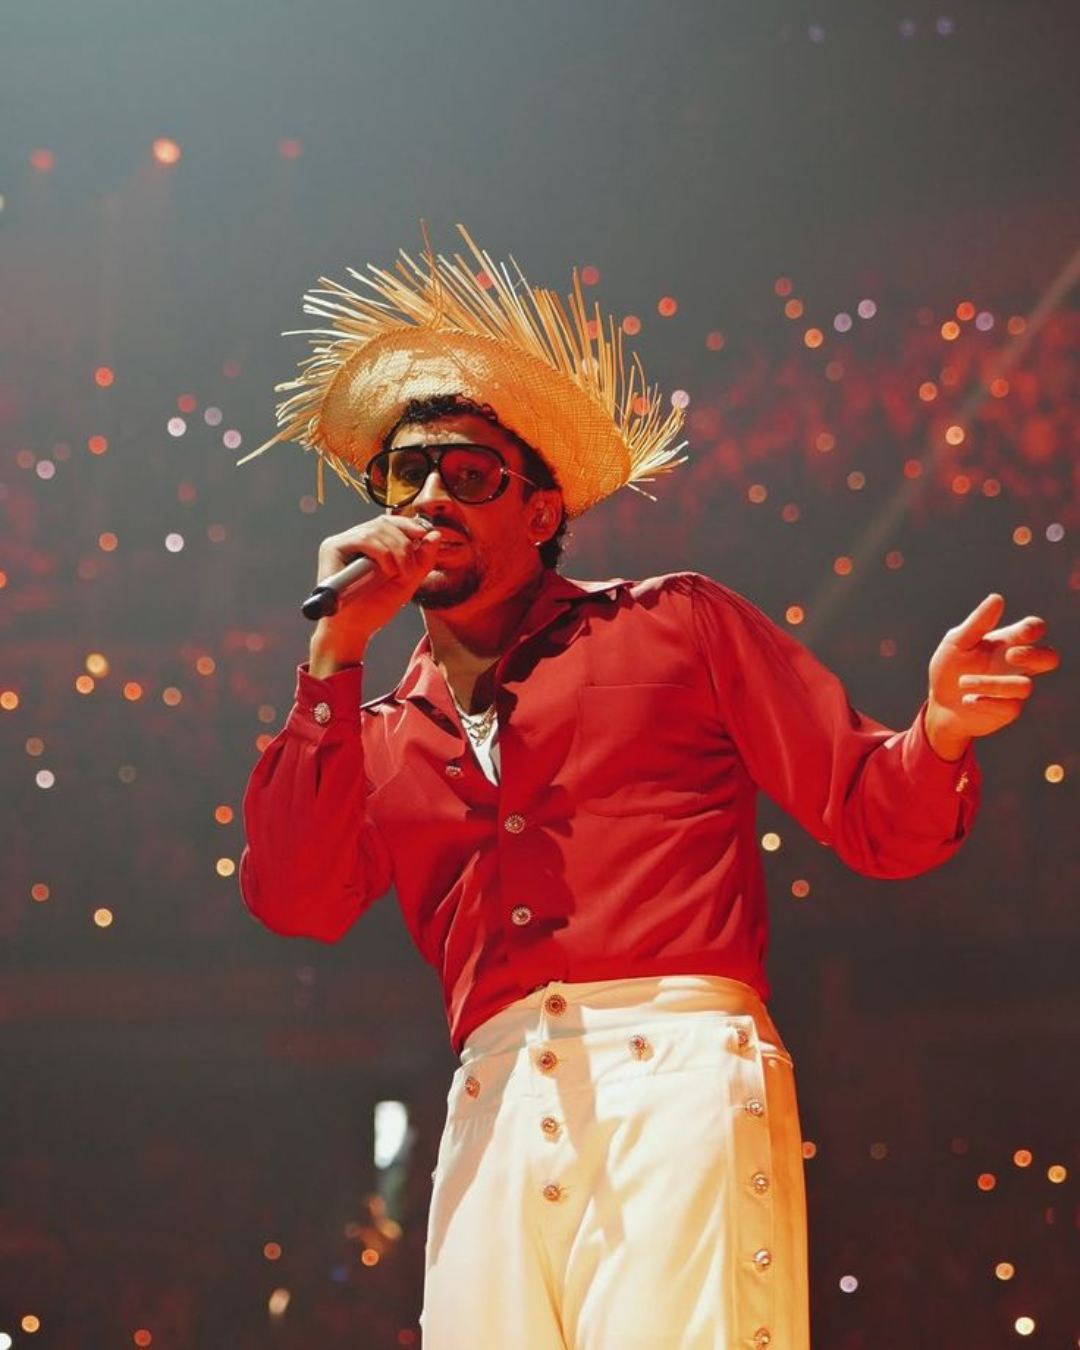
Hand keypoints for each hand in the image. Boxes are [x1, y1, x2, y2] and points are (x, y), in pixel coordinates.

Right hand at [308, 516, 444, 674]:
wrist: (354, 630)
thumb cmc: (375, 608)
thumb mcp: (407, 582)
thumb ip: (423, 559)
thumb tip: (435, 534)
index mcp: (369, 545)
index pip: (389, 523)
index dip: (408, 525)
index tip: (425, 535)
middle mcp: (353, 540)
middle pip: (384, 523)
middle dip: (405, 543)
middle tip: (411, 569)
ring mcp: (342, 542)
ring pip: (376, 529)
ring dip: (397, 550)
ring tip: (400, 574)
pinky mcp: (332, 548)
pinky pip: (363, 538)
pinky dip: (381, 552)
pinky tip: (387, 571)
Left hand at [925, 593, 1059, 759]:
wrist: (939, 705)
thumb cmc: (950, 668)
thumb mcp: (956, 643)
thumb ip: (977, 623)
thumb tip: (997, 598)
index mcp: (1006, 642)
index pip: (1033, 630)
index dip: (1034, 629)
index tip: (1022, 632)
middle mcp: (1015, 666)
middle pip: (1049, 658)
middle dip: (1035, 656)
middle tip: (1011, 655)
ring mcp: (1014, 689)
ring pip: (1024, 686)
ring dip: (991, 683)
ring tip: (962, 682)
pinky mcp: (1008, 710)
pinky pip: (1010, 707)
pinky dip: (987, 701)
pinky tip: (967, 700)